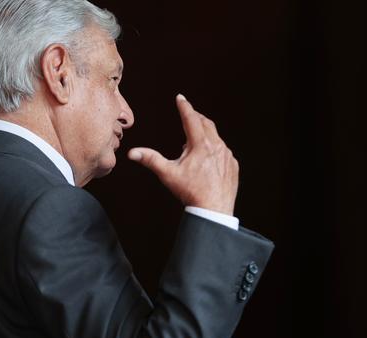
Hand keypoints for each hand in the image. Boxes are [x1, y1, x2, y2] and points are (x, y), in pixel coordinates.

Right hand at [128, 94, 238, 214]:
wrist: (214, 210)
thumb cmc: (191, 192)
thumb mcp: (168, 174)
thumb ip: (151, 160)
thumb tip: (132, 153)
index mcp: (201, 145)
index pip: (191, 119)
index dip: (184, 107)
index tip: (180, 98)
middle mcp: (217, 147)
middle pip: (206, 124)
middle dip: (196, 117)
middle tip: (189, 114)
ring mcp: (227, 156)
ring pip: (216, 138)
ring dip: (205, 135)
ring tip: (194, 144)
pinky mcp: (233, 165)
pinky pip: (224, 152)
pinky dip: (215, 149)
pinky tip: (208, 159)